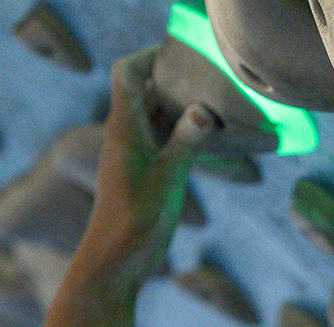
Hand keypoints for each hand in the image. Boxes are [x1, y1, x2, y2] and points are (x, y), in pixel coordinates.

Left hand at [77, 46, 217, 294]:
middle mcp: (126, 137)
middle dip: (175, 82)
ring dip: (182, 112)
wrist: (115, 263)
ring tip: (218, 108)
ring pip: (157, 120)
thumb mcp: (168, 180)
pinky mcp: (143, 176)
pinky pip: (163, 145)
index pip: (127, 73)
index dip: (149, 56)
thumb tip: (204, 111)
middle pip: (145, 93)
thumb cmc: (135, 223)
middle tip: (211, 81)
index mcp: (124, 129)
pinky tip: (210, 144)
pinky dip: (183, 138)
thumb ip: (186, 143)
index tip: (181, 54)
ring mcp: (134, 157)